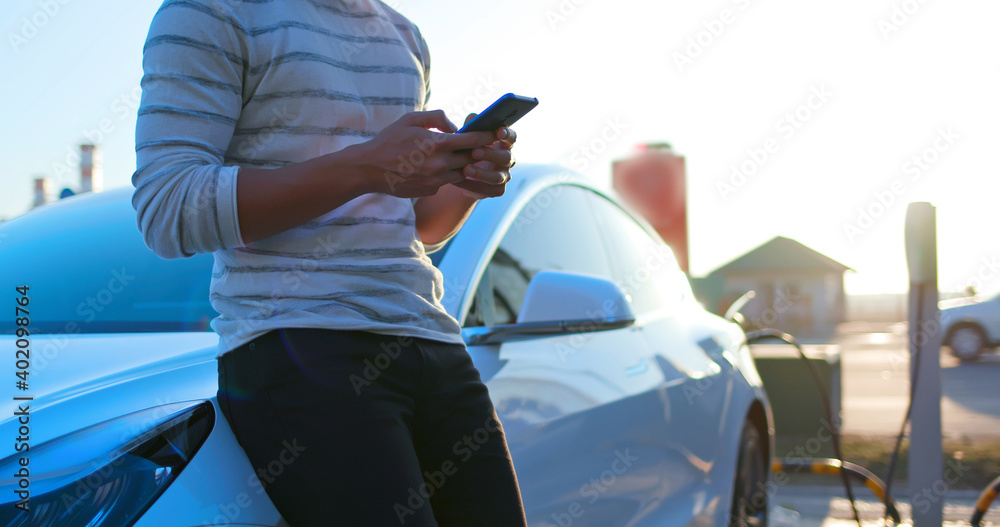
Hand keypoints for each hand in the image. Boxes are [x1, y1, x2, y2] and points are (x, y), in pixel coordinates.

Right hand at [349, 110, 496, 197]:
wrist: (369, 169)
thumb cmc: (389, 141)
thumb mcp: (411, 119)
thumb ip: (437, 118)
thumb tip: (455, 126)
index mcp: (437, 144)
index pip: (472, 140)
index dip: (486, 136)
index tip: (495, 133)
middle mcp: (439, 164)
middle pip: (471, 159)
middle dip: (479, 152)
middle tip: (486, 146)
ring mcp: (435, 180)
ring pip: (462, 173)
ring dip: (465, 165)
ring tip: (466, 157)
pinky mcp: (430, 191)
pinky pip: (447, 182)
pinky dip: (448, 175)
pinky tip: (441, 168)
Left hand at [451, 113, 517, 198]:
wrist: (460, 173)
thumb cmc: (467, 148)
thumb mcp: (467, 136)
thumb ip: (472, 127)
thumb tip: (473, 117)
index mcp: (504, 143)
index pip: (512, 137)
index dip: (507, 134)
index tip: (499, 131)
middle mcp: (508, 159)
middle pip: (506, 157)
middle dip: (490, 154)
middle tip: (474, 151)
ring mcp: (504, 176)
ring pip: (497, 177)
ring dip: (482, 173)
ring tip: (466, 169)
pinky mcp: (497, 190)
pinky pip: (488, 190)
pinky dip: (473, 186)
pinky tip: (459, 181)